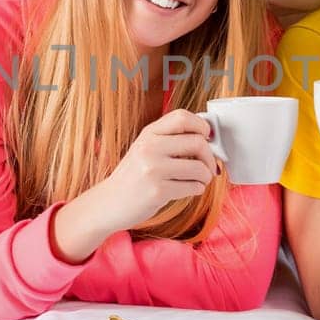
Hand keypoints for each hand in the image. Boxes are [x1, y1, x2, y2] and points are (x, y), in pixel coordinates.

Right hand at [92, 109, 220, 234]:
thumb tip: (206, 137)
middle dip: (210, 157)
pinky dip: (197, 190)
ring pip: (199, 168)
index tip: (207, 137)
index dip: (202, 125)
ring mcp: (153, 170)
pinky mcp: (158, 191)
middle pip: (197, 142)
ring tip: (200, 181)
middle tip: (209, 166)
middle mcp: (149, 148)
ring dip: (206, 177)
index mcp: (148, 134)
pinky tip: (190, 190)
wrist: (109, 202)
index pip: (182, 117)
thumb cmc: (133, 177)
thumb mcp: (145, 149)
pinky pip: (192, 187)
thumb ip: (169, 139)